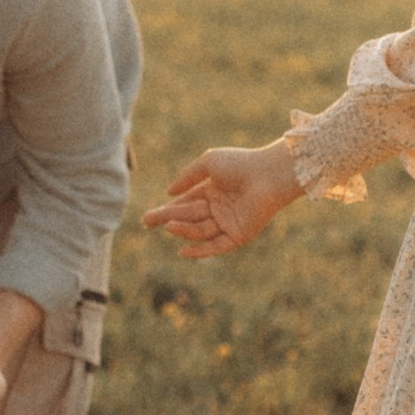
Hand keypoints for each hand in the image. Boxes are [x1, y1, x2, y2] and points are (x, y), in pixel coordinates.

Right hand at [143, 140, 299, 256]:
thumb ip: (187, 177)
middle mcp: (220, 209)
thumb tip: (169, 192)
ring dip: (183, 230)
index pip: (185, 204)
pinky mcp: (239, 235)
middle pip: (189, 218)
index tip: (148, 217)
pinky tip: (183, 251)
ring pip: (200, 231)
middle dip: (167, 220)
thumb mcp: (209, 163)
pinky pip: (216, 246)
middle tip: (146, 222)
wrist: (268, 175)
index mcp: (213, 191)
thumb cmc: (241, 164)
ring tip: (168, 226)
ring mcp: (229, 223)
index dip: (167, 210)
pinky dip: (200, 251)